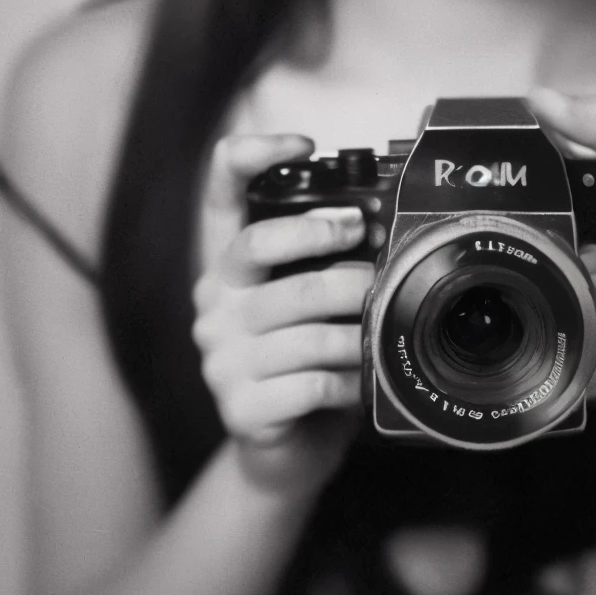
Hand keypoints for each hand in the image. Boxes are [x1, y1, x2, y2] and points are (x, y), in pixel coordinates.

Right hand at [191, 132, 373, 491]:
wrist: (284, 450)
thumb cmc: (305, 361)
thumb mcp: (306, 302)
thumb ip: (321, 261)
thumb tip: (379, 221)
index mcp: (227, 266)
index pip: (219, 193)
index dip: (252, 155)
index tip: (303, 144)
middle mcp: (213, 303)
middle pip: (261, 248)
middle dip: (326, 241)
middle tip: (368, 248)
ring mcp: (220, 356)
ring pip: (304, 324)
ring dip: (358, 330)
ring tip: (382, 333)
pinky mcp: (240, 407)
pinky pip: (311, 382)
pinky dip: (351, 382)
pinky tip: (363, 384)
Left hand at [528, 90, 595, 449]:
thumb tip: (546, 107)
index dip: (593, 126)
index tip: (543, 102)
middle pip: (588, 274)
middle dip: (555, 280)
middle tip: (539, 276)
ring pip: (580, 325)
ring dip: (554, 322)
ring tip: (546, 313)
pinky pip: (580, 372)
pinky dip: (558, 364)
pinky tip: (558, 351)